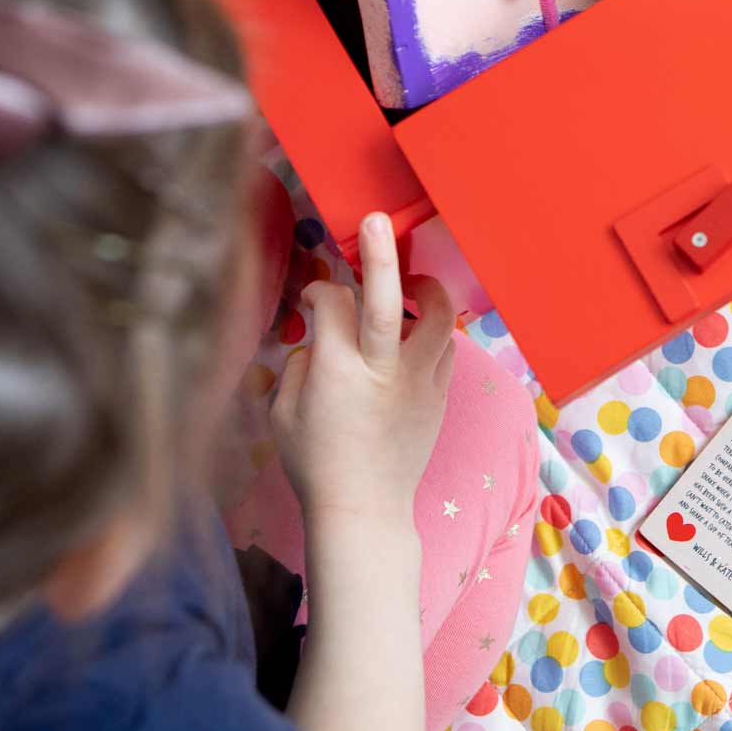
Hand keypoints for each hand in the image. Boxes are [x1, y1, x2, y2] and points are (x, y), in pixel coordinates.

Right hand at [272, 211, 455, 526]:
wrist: (364, 509)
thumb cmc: (316, 463)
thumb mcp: (285, 413)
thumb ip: (303, 365)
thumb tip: (321, 336)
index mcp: (338, 372)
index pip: (333, 305)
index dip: (320, 289)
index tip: (314, 293)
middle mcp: (383, 370)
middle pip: (388, 302)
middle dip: (381, 256)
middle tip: (378, 220)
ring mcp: (419, 381)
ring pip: (438, 318)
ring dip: (427, 290)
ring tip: (414, 284)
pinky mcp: (439, 394)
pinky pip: (446, 347)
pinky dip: (435, 329)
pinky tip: (419, 331)